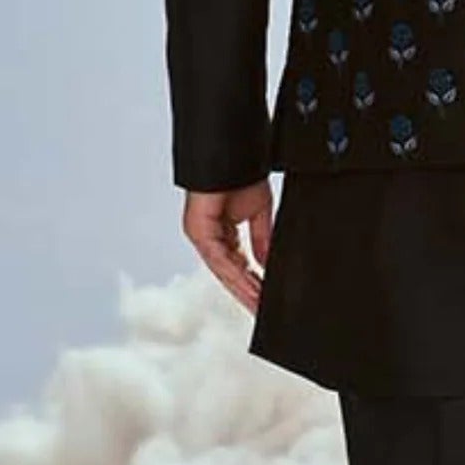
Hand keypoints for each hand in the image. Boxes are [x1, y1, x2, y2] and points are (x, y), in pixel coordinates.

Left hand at [182, 179, 273, 312]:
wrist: (232, 155)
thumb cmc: (240, 174)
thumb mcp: (259, 213)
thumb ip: (261, 240)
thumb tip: (266, 264)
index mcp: (221, 231)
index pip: (236, 264)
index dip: (250, 282)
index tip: (264, 298)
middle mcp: (208, 235)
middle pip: (228, 271)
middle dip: (246, 291)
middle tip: (261, 308)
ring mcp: (201, 233)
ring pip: (222, 269)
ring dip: (242, 287)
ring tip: (258, 302)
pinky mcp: (199, 229)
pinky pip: (218, 257)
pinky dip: (235, 272)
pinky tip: (250, 284)